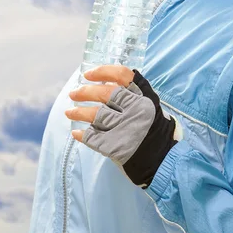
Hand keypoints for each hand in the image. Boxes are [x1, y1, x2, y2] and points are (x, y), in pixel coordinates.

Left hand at [65, 65, 179, 187]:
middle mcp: (135, 108)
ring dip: (79, 112)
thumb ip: (132, 94)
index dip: (103, 72)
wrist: (163, 160)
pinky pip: (93, 137)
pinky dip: (82, 134)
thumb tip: (103, 84)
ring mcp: (125, 127)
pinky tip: (76, 132)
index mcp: (144, 96)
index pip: (121, 75)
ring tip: (69, 112)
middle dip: (85, 92)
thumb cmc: (154, 130)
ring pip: (96, 114)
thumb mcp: (149, 105)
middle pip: (104, 94)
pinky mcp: (116, 146)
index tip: (89, 74)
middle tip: (74, 93)